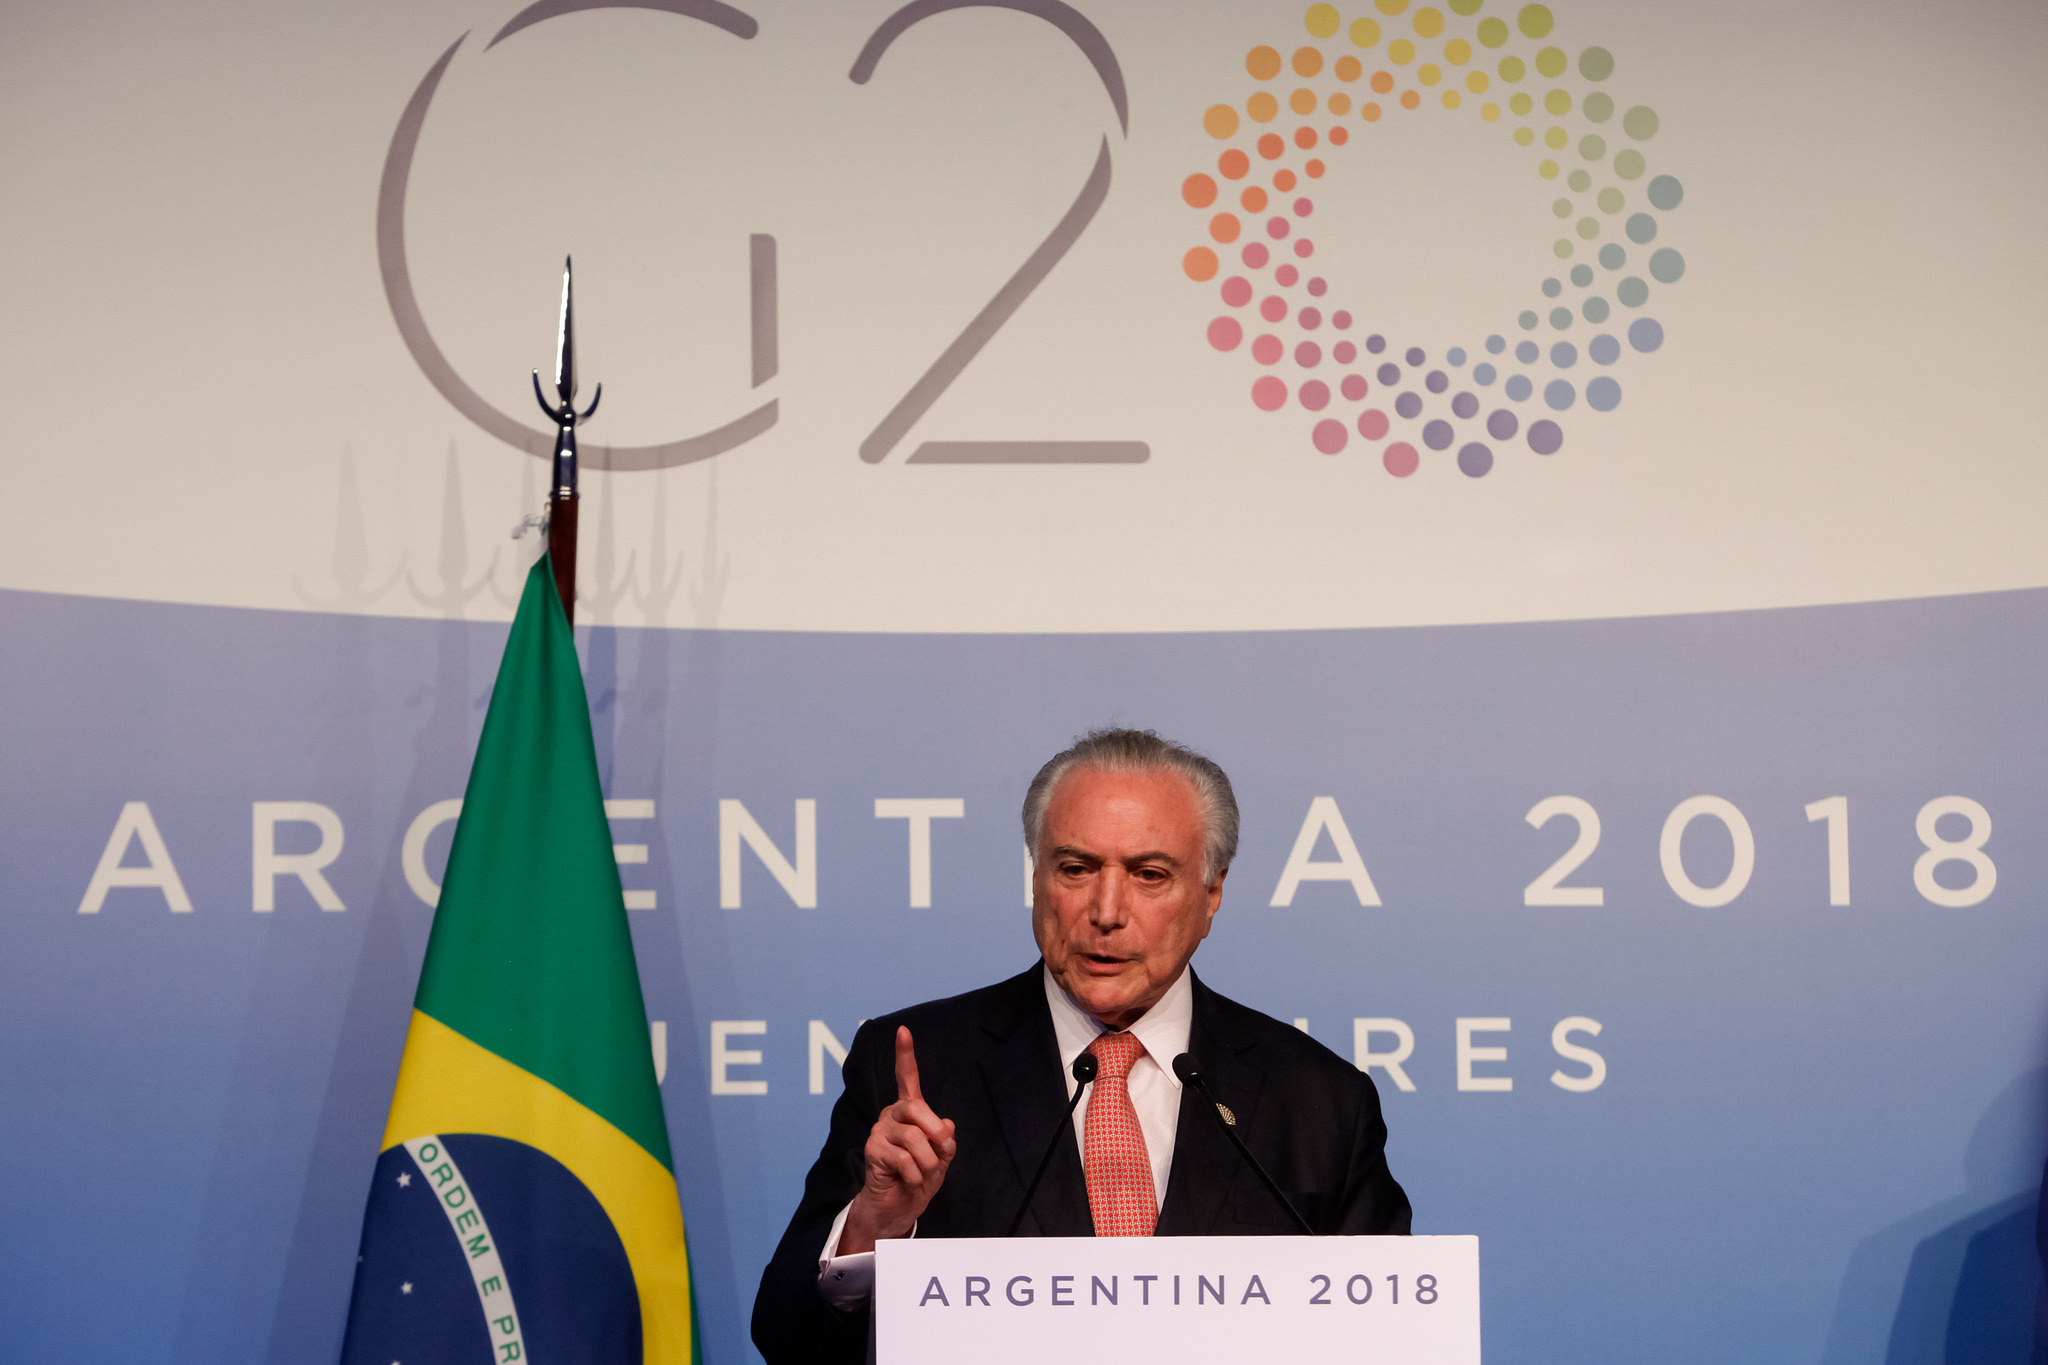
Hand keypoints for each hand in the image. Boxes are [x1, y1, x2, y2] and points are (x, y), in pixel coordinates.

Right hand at [839, 1026, 956, 1253]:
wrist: (897, 1210)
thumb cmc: (918, 1180)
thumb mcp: (941, 1159)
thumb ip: (944, 1140)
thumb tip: (945, 1124)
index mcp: (908, 1113)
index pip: (907, 1079)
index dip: (905, 1054)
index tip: (903, 1030)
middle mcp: (890, 1116)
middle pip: (917, 1108)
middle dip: (935, 1132)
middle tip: (941, 1152)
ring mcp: (879, 1132)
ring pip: (915, 1138)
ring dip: (928, 1162)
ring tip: (922, 1173)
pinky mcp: (872, 1151)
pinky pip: (905, 1159)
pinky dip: (916, 1175)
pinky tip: (909, 1181)